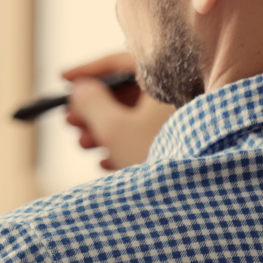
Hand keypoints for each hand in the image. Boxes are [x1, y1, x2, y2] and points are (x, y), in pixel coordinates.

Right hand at [62, 52, 177, 170]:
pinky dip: (126, 144)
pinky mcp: (188, 145)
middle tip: (70, 121)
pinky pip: (151, 136)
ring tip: (84, 145)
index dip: (88, 71)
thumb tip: (80, 89)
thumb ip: (91, 103)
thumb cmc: (157, 156)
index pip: (122, 62)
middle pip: (129, 92)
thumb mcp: (115, 128)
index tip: (62, 80)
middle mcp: (182, 93)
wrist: (199, 199)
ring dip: (105, 129)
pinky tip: (106, 161)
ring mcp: (187, 120)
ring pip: (137, 116)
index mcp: (168, 80)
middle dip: (94, 108)